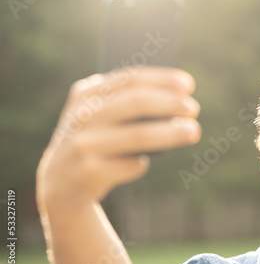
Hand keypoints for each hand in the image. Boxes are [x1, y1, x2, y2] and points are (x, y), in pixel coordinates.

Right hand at [37, 66, 200, 209]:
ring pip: (138, 135)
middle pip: (136, 103)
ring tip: (194, 132)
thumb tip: (178, 99)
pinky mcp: (90, 173)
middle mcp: (81, 116)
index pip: (129, 79)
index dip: (162, 80)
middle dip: (170, 104)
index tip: (189, 85)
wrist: (60, 184)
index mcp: (85, 94)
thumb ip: (127, 104)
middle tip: (194, 108)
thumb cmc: (94, 142)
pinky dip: (141, 163)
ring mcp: (83, 144)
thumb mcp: (100, 117)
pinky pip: (132, 165)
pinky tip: (140, 163)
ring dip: (171, 133)